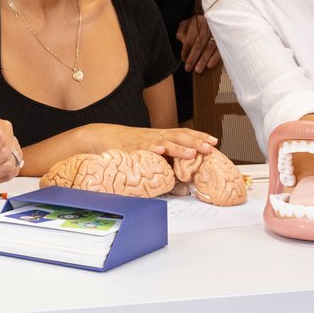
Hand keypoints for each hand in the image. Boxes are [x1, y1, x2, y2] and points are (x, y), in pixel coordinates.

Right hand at [95, 124, 217, 160]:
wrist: (99, 137)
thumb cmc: (125, 147)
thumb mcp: (147, 152)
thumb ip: (163, 161)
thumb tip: (180, 178)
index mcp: (160, 137)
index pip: (183, 134)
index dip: (199, 137)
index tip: (214, 141)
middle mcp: (155, 137)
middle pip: (179, 136)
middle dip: (196, 141)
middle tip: (210, 147)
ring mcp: (143, 141)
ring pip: (165, 141)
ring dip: (179, 147)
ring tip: (192, 152)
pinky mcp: (131, 147)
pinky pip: (143, 147)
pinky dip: (153, 147)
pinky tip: (161, 150)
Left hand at [175, 14, 220, 73]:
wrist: (216, 16)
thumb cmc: (198, 23)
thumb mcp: (187, 23)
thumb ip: (181, 32)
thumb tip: (182, 42)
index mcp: (197, 21)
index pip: (189, 38)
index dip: (185, 51)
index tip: (183, 59)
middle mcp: (208, 26)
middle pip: (199, 44)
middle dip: (193, 58)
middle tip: (188, 68)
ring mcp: (217, 31)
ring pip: (209, 47)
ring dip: (203, 60)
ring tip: (198, 69)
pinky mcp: (224, 37)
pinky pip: (220, 49)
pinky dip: (215, 58)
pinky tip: (210, 65)